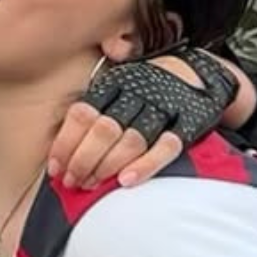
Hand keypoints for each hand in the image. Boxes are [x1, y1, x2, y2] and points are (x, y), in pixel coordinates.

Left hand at [47, 50, 235, 189]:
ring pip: (131, 140)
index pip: (82, 114)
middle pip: (103, 130)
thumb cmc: (146, 87)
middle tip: (71, 181)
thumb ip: (92, 108)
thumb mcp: (117, 85)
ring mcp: (164, 109)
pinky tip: (125, 181)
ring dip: (107, 166)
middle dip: (82, 160)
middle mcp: (137, 94)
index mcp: (114, 84)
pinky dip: (145, 166)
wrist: (201, 71)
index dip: (65, 143)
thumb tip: (60, 146)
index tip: (55, 167)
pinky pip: (166, 147)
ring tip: (91, 185)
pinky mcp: (188, 124)